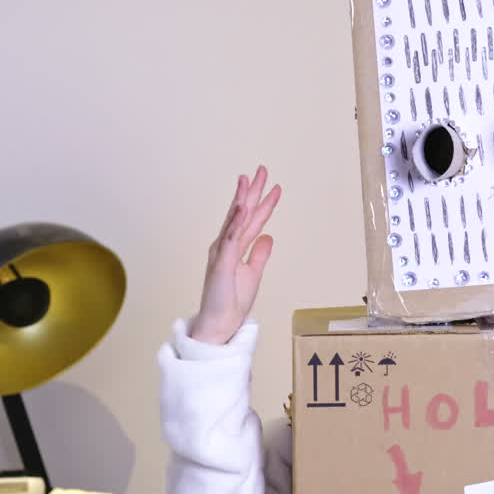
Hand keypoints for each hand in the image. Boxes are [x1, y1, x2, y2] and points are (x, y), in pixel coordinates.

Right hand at [189, 166, 281, 344]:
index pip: (252, 220)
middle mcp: (226, 245)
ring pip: (235, 219)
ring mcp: (222, 251)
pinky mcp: (221, 261)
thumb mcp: (253, 273)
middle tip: (262, 169)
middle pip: (242, 213)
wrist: (220, 323)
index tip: (274, 186)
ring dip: (243, 198)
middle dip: (253, 191)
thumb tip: (268, 236)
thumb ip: (259, 254)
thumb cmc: (231, 301)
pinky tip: (241, 205)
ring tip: (249, 178)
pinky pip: (230, 237)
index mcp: (234, 248)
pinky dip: (235, 220)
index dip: (264, 203)